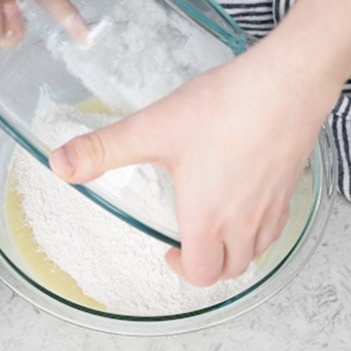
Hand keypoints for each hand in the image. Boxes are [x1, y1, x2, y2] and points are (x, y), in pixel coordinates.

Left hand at [48, 35, 334, 286]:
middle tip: (188, 246)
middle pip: (232, 269)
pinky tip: (245, 201)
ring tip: (213, 228)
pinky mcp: (292, 182)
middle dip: (207, 266)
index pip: (202, 273)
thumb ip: (103, 150)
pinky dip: (259, 228)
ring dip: (234, 251)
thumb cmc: (226, 106)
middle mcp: (244, 220)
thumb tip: (59, 164)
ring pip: (258, 250)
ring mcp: (273, 204)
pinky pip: (277, 223)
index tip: (168, 251)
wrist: (290, 77)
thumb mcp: (152, 129)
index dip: (182, 271)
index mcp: (208, 218)